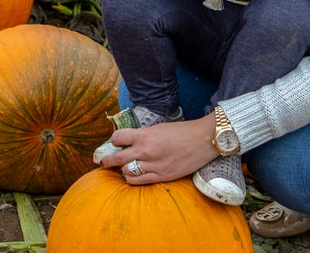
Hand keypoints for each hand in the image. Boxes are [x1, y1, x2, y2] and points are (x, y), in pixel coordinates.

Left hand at [98, 114, 218, 185]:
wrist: (204, 139)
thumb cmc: (183, 131)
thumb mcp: (160, 127)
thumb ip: (144, 135)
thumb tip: (130, 142)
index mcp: (145, 135)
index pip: (117, 138)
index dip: (114, 141)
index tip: (115, 143)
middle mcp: (146, 151)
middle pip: (117, 159)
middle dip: (108, 160)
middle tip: (106, 161)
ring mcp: (153, 165)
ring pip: (126, 171)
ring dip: (124, 169)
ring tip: (125, 167)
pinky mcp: (161, 176)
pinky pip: (137, 181)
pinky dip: (131, 179)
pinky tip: (133, 175)